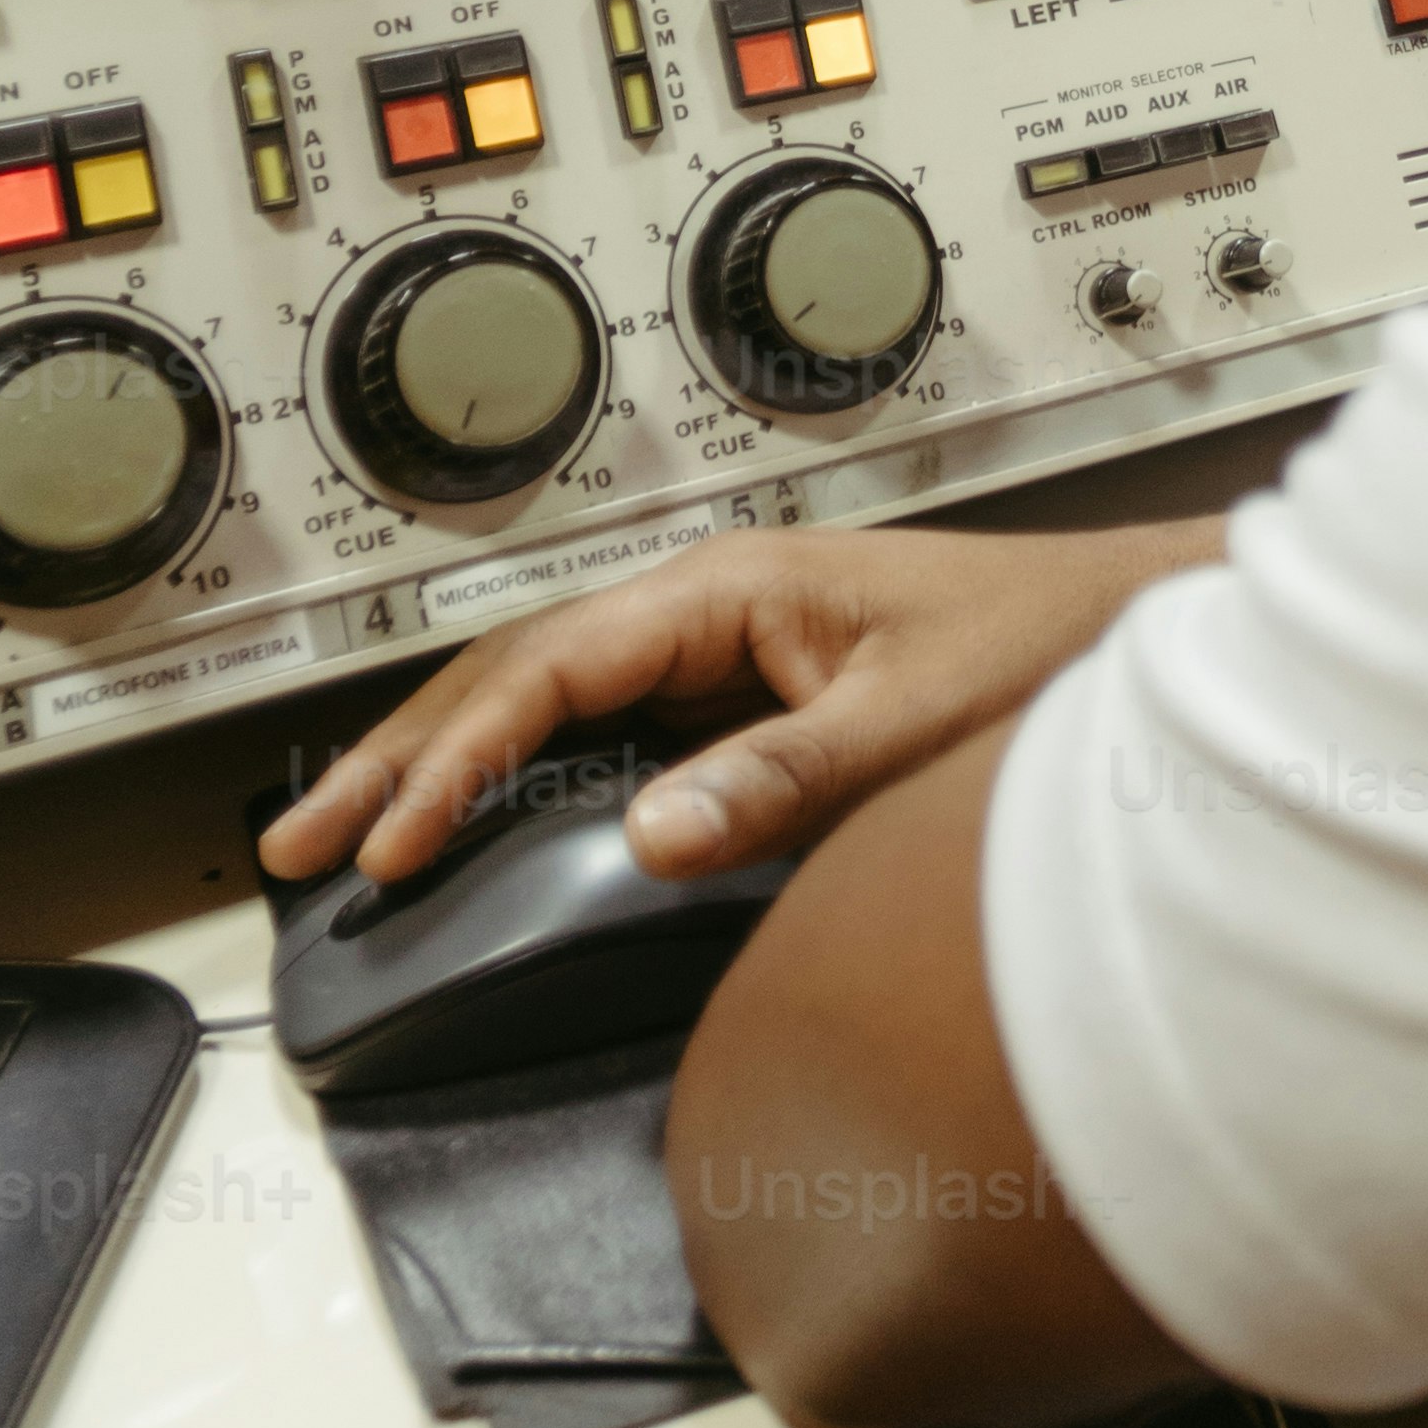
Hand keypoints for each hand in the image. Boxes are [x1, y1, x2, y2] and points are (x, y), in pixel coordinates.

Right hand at [257, 519, 1142, 892]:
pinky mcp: (738, 694)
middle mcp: (708, 606)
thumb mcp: (913, 724)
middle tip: (305, 841)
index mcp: (731, 586)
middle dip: (400, 755)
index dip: (458, 755)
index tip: (398, 838)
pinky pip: (597, 730)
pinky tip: (472, 824)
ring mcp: (717, 649)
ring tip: (350, 837)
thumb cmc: (1041, 647)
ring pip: (541, 699)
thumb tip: (655, 833)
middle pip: (512, 673)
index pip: (549, 667)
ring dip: (441, 764)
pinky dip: (516, 775)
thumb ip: (788, 780)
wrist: (1122, 628)